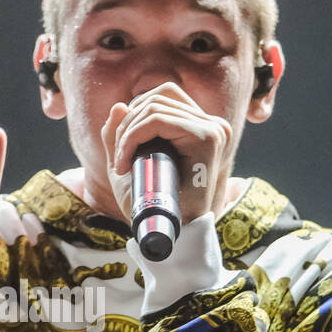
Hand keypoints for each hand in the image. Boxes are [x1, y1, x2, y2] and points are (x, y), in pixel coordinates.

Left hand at [100, 81, 232, 225]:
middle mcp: (212, 124)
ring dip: (126, 133)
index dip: (135, 113)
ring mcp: (213, 129)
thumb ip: (120, 136)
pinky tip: (124, 164)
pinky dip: (132, 138)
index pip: (165, 96)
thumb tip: (119, 105)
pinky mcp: (208, 137)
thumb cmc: (151, 204)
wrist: (169, 235)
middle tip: (117, 159)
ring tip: (120, 164)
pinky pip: (158, 120)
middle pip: (159, 96)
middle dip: (127, 124)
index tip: (121, 150)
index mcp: (201, 127)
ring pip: (155, 107)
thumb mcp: (128, 164)